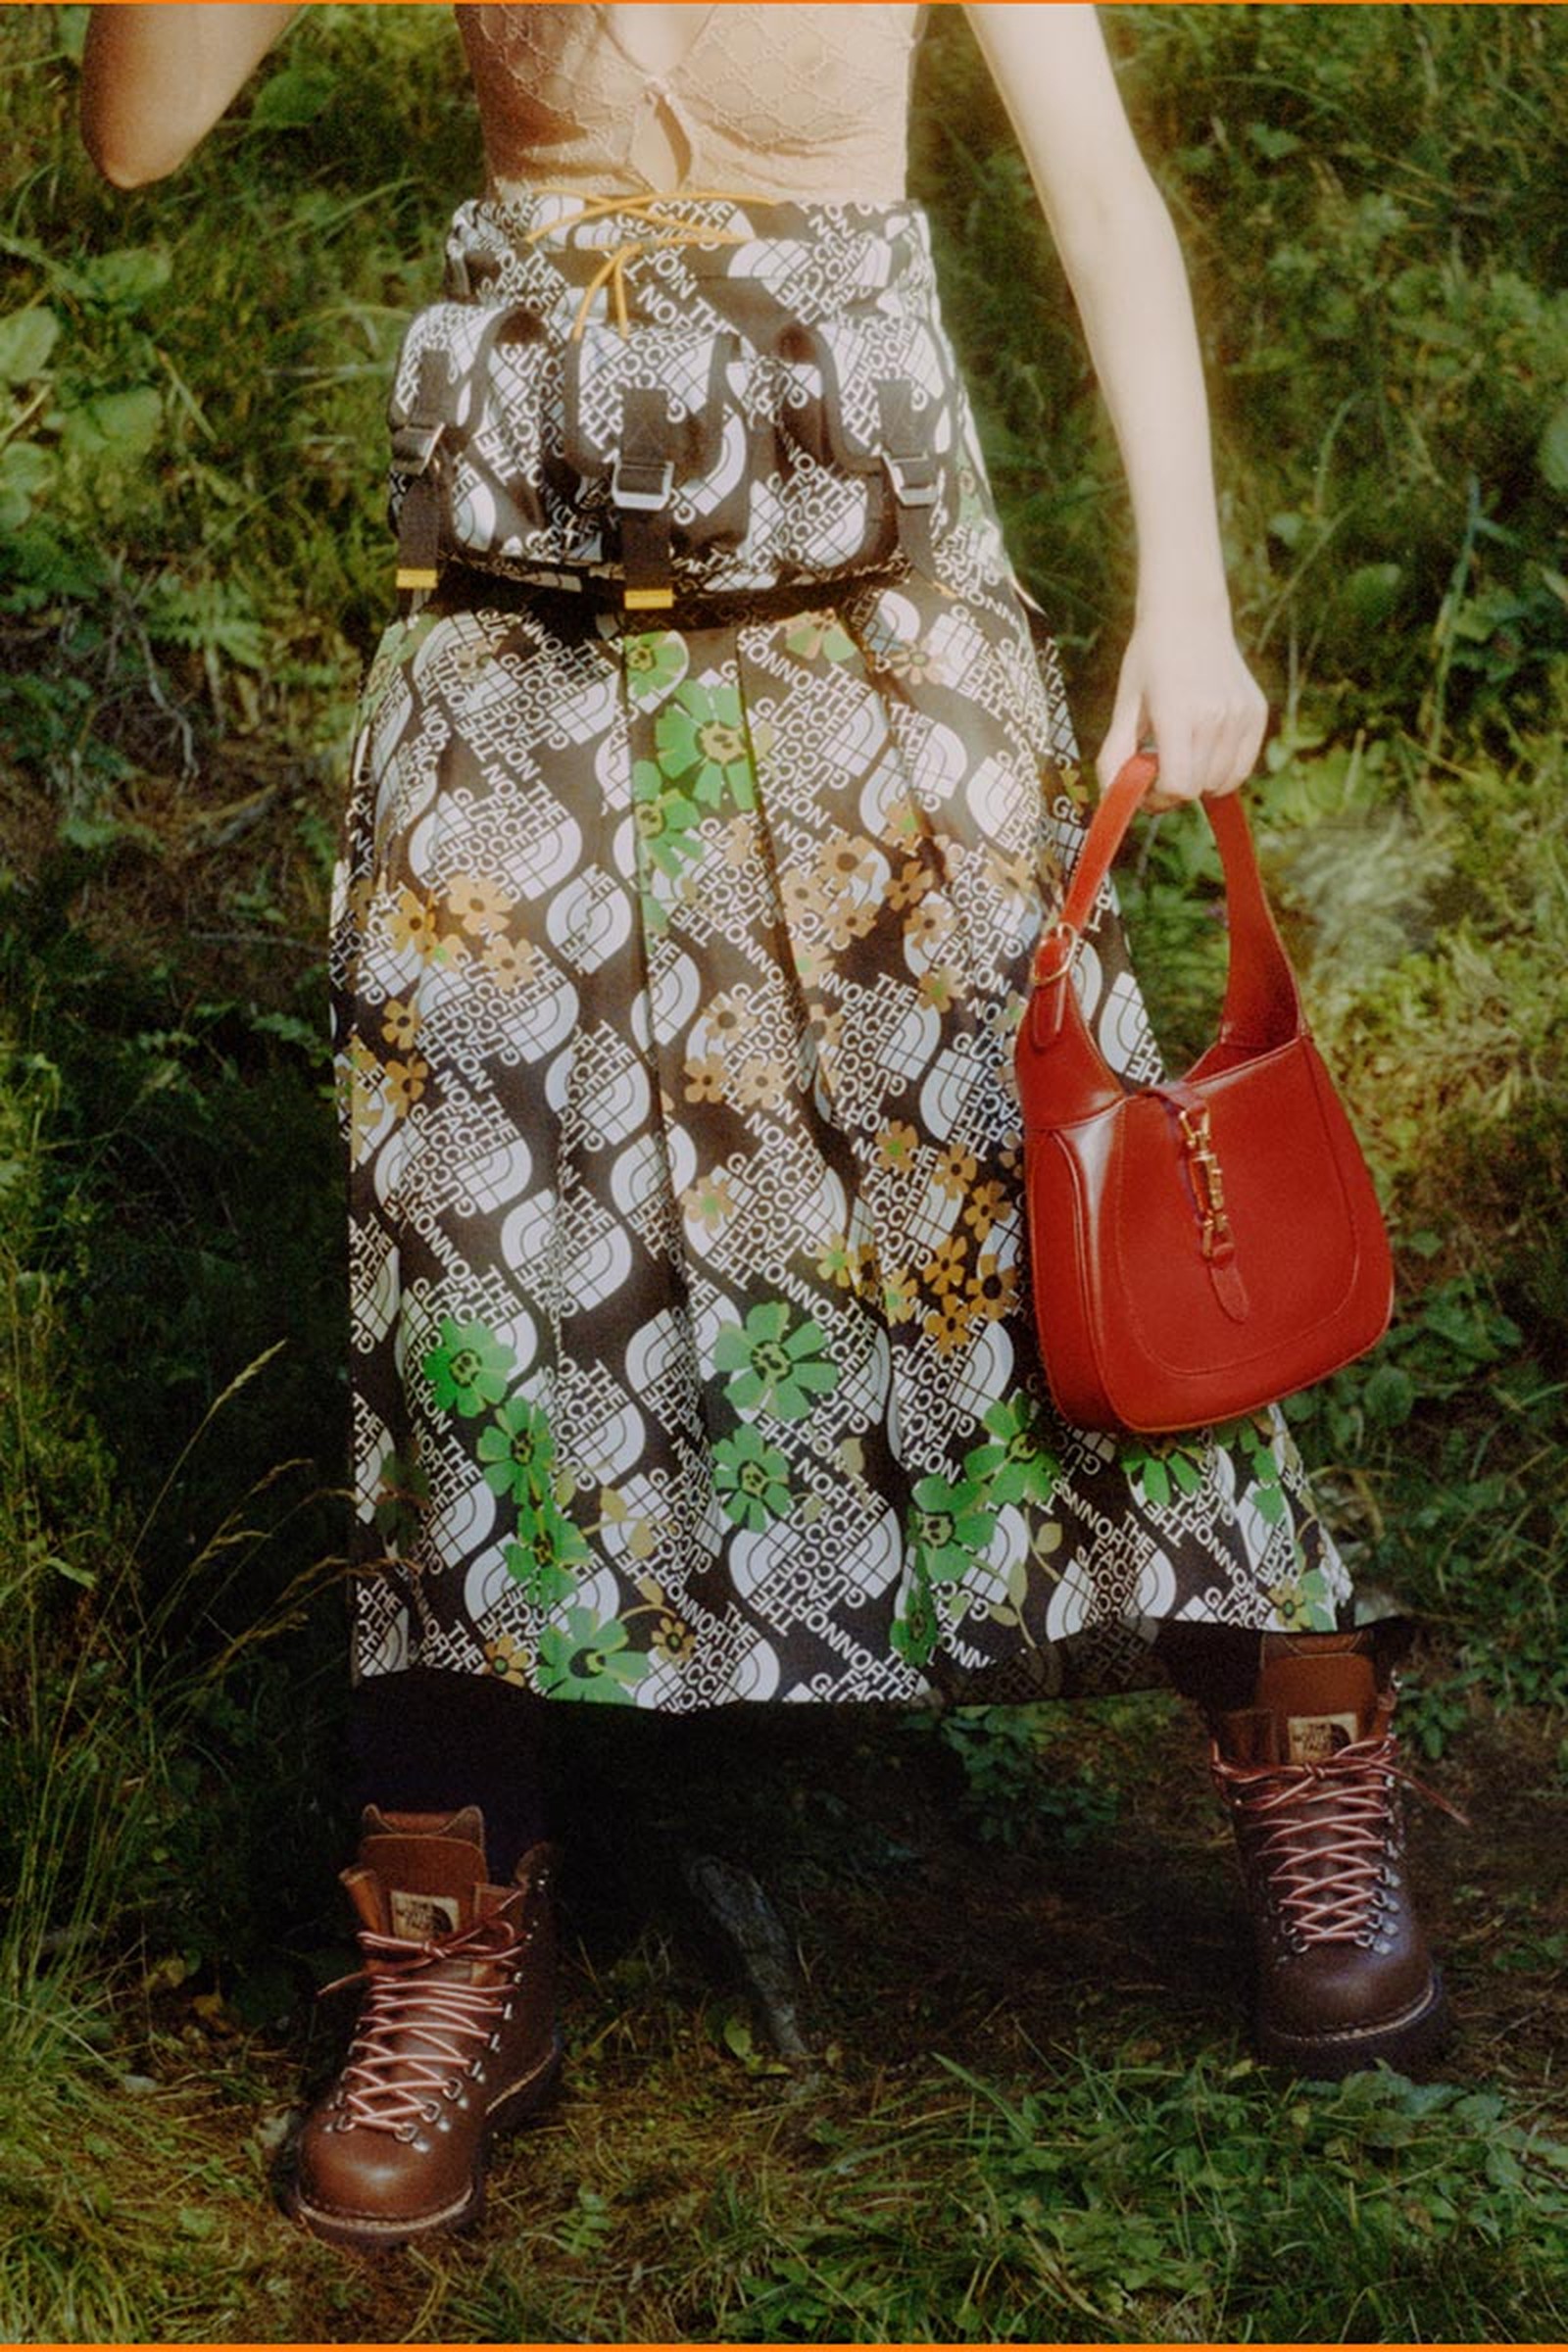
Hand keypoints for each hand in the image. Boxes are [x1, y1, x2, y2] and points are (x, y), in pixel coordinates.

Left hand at [1096, 606, 1268, 813]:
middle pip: (1197, 789)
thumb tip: (1112, 799)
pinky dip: (1221, 772)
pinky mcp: (1257, 713)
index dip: (1156, 798)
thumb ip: (1115, 754)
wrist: (1189, 613)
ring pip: (1222, 784)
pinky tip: (1203, 750)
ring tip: (1180, 755)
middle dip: (1173, 791)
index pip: (1178, 787)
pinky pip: (1242, 768)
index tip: (1143, 785)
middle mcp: (1217, 716)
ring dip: (1198, 782)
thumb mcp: (1125, 704)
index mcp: (1179, 714)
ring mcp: (1241, 715)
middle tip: (1157, 768)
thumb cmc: (1149, 659)